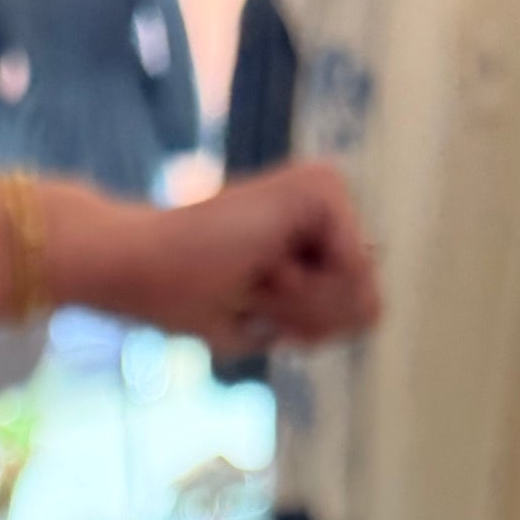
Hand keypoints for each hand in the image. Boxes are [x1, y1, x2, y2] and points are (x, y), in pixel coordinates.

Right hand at [60, 161, 380, 350]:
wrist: (143, 265)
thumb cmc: (188, 298)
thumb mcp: (272, 325)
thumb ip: (330, 318)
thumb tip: (376, 306)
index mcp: (316, 239)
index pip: (360, 315)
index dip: (310, 332)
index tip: (256, 310)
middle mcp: (328, 208)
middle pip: (367, 305)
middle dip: (309, 319)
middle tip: (251, 290)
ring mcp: (327, 191)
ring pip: (361, 290)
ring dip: (299, 306)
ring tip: (251, 275)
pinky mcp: (321, 187)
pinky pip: (350, 269)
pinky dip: (302, 287)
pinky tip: (261, 264)